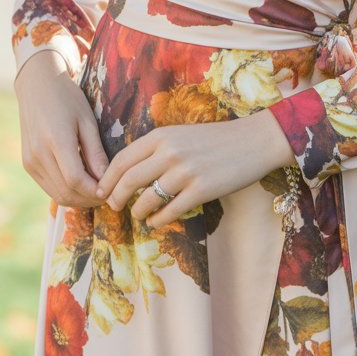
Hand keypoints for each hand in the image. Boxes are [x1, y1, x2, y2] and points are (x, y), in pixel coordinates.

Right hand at [13, 49, 108, 207]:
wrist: (37, 86)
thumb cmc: (67, 98)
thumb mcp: (87, 120)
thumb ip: (95, 152)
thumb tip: (106, 180)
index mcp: (56, 141)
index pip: (76, 180)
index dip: (95, 191)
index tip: (112, 191)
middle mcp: (39, 155)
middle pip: (66, 192)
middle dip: (89, 199)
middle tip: (108, 195)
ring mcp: (30, 161)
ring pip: (56, 194)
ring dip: (78, 199)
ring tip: (96, 191)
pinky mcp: (28, 164)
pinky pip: (48, 186)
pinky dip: (65, 191)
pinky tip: (81, 184)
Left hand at [96, 107, 296, 228]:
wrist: (254, 141)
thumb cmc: (215, 139)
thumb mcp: (181, 134)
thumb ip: (156, 149)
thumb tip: (130, 173)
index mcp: (161, 135)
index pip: (122, 159)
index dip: (108, 178)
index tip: (102, 190)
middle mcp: (169, 152)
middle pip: (128, 180)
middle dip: (116, 197)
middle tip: (114, 206)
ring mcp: (185, 172)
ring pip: (146, 200)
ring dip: (137, 212)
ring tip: (139, 215)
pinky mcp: (201, 190)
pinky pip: (169, 212)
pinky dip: (158, 220)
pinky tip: (157, 221)